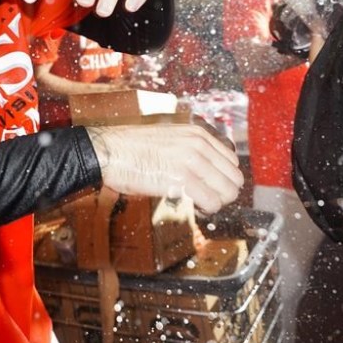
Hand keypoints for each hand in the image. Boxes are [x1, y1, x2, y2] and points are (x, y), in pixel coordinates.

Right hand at [85, 123, 243, 213]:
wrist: (109, 151)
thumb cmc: (131, 147)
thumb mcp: (169, 137)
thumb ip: (191, 148)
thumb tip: (206, 170)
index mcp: (197, 133)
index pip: (232, 161)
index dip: (224, 179)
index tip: (213, 187)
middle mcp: (199, 144)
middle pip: (234, 178)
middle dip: (224, 193)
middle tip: (208, 199)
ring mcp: (191, 161)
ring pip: (227, 192)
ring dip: (217, 203)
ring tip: (201, 204)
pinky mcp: (181, 179)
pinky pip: (211, 202)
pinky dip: (207, 210)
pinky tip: (196, 208)